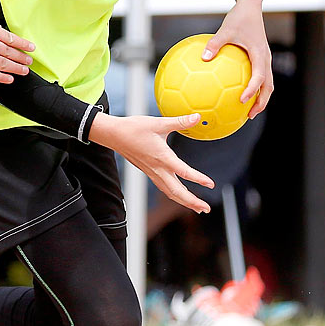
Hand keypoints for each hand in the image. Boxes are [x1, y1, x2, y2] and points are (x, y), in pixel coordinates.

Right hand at [0, 12, 33, 82]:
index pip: (11, 38)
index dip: (23, 44)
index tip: (30, 47)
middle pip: (10, 52)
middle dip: (22, 57)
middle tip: (29, 61)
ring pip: (5, 64)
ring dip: (17, 68)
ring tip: (24, 71)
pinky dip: (3, 78)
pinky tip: (10, 79)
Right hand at [91, 113, 215, 212]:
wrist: (114, 135)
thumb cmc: (134, 128)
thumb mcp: (159, 122)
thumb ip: (180, 121)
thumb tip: (197, 116)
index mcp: (162, 157)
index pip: (183, 171)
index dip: (198, 179)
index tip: (210, 184)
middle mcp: (157, 168)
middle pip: (176, 191)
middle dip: (192, 202)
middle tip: (206, 209)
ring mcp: (152, 172)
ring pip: (170, 192)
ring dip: (185, 202)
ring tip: (198, 208)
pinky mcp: (149, 172)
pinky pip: (164, 188)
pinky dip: (175, 195)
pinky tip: (181, 196)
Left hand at [205, 0, 272, 116]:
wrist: (251, 7)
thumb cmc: (239, 17)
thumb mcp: (225, 29)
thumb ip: (215, 44)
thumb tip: (203, 58)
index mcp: (260, 54)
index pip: (259, 77)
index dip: (252, 90)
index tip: (241, 101)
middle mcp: (266, 59)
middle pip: (268, 86)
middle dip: (260, 102)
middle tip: (249, 115)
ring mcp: (265, 59)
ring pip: (266, 83)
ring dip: (259, 97)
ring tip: (246, 111)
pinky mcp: (260, 58)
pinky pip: (259, 76)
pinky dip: (253, 87)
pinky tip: (237, 93)